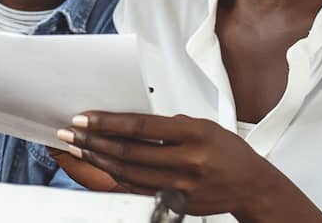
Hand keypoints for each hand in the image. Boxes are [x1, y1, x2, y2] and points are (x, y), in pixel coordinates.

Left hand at [57, 112, 319, 221]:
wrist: (251, 186)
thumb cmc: (228, 152)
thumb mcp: (205, 127)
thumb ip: (170, 126)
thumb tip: (132, 125)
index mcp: (194, 134)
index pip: (142, 127)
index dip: (109, 123)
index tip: (85, 118)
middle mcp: (187, 161)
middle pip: (129, 152)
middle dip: (94, 142)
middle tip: (70, 133)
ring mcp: (181, 186)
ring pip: (129, 174)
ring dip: (98, 161)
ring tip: (77, 149)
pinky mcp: (177, 203)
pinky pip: (138, 189)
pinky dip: (115, 178)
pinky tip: (99, 169)